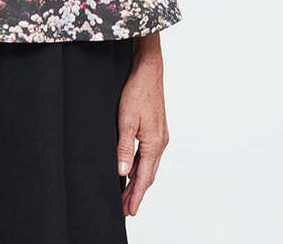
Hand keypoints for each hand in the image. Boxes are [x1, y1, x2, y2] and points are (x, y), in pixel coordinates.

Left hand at [116, 52, 169, 216]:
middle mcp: (160, 142)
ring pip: (148, 165)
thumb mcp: (126, 120)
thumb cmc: (138, 92)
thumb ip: (124, 147)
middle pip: (148, 174)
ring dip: (138, 179)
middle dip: (136, 192)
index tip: (129, 211)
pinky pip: (148, 154)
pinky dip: (139, 165)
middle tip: (125, 208)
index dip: (136, 196)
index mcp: (154, 143)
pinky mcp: (156, 129)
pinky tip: (130, 167)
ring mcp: (159, 135)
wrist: (148, 71)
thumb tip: (122, 172)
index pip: (144, 178)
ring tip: (126, 192)